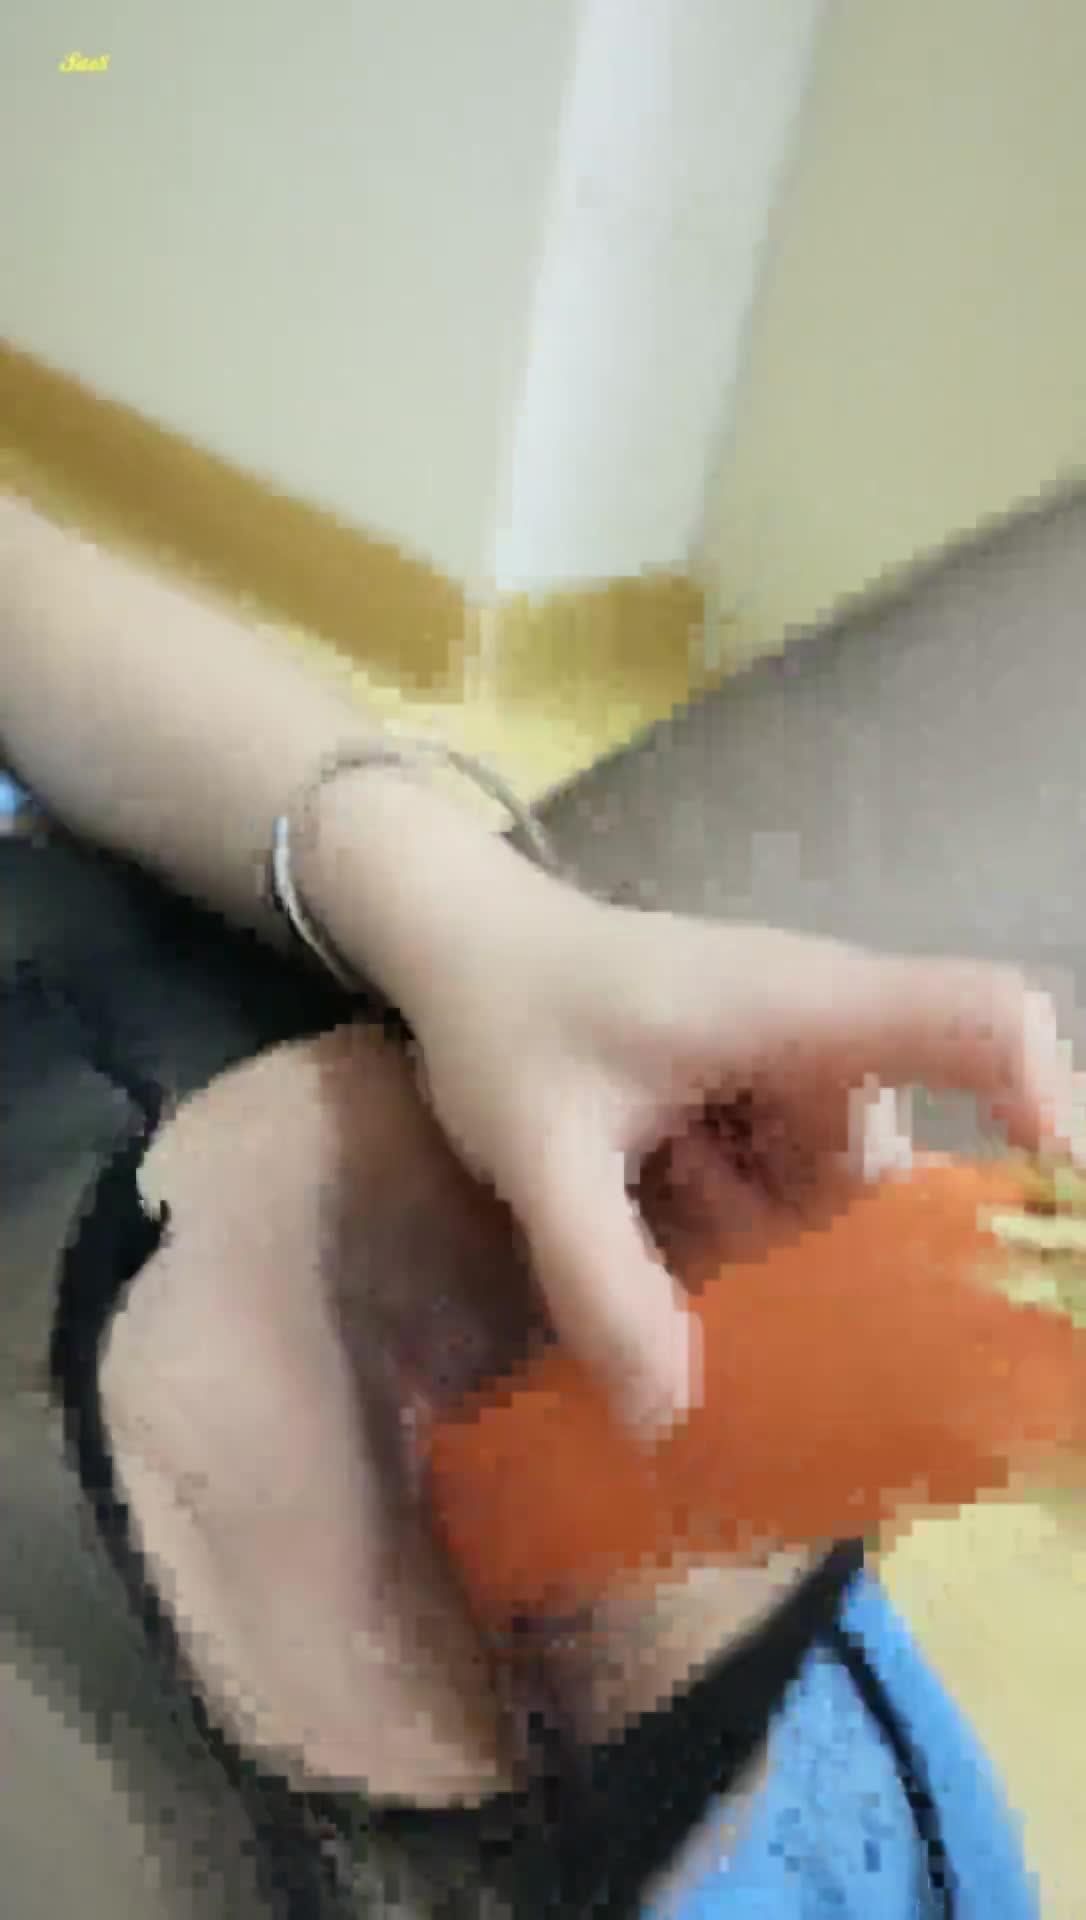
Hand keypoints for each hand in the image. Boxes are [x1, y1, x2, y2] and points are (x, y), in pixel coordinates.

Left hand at [403, 884, 1080, 1437]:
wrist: (466, 950)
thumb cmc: (508, 1018)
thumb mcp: (538, 1152)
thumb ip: (602, 1276)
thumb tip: (674, 1418)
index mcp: (798, 1009)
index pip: (978, 1021)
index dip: (1046, 1103)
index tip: (1051, 1208)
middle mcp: (824, 1031)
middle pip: (882, 1169)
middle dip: (794, 1235)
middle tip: (676, 1214)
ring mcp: (797, 1063)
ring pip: (826, 1196)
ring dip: (741, 1225)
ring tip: (644, 1178)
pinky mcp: (765, 1091)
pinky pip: (785, 1187)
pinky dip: (726, 1210)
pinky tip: (652, 1179)